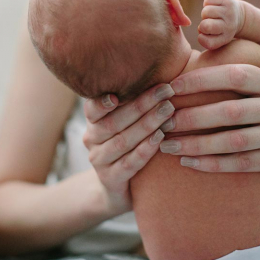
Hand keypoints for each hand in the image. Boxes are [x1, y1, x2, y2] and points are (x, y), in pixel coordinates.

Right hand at [83, 83, 175, 214]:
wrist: (116, 189)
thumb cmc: (129, 146)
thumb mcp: (125, 123)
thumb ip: (134, 100)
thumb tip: (160, 70)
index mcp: (93, 122)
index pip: (93, 108)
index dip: (102, 101)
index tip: (118, 94)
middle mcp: (91, 139)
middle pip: (114, 121)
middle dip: (141, 105)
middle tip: (166, 91)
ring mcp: (99, 160)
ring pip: (122, 141)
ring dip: (146, 125)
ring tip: (168, 111)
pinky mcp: (110, 179)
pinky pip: (128, 164)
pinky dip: (144, 150)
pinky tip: (159, 139)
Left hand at [160, 64, 259, 176]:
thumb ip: (251, 80)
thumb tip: (201, 68)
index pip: (234, 76)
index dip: (200, 80)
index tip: (171, 86)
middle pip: (227, 111)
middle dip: (190, 116)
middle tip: (161, 119)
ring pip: (230, 141)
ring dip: (194, 144)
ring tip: (166, 145)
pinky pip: (239, 164)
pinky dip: (211, 164)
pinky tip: (188, 163)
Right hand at [197, 0, 243, 50]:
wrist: (238, 16)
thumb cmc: (220, 29)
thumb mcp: (215, 38)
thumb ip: (204, 38)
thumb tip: (200, 29)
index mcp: (225, 38)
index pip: (206, 42)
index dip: (201, 38)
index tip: (206, 35)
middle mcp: (229, 26)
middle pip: (204, 26)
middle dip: (202, 24)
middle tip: (209, 23)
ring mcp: (229, 12)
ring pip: (205, 12)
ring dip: (205, 13)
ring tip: (212, 15)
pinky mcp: (228, 0)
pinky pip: (207, 1)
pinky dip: (207, 3)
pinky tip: (214, 6)